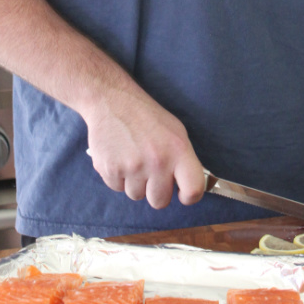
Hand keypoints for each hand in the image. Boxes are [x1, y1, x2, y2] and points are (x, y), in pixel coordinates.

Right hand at [84, 88, 205, 210]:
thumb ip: (183, 160)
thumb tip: (188, 187)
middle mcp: (157, 161)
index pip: (193, 190)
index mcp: (178, 150)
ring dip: (135, 183)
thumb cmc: (147, 116)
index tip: (182, 193)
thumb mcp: (175, 132)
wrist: (112, 101)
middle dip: (156, 190)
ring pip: (137, 196)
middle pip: (160, 201)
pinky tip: (119, 157)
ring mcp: (132, 167)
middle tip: (151, 171)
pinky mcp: (110, 170)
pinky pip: (117, 188)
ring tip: (132, 159)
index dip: (189, 197)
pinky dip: (118, 177)